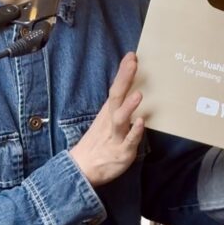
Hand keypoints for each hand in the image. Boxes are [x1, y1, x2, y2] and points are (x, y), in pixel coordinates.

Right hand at [70, 52, 145, 186]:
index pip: (116, 88)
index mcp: (108, 112)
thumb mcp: (107, 121)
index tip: (132, 55)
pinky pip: (128, 142)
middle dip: (125, 79)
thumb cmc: (99, 142)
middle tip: (133, 63)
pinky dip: (134, 132)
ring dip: (129, 106)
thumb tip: (133, 89)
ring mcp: (116, 136)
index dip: (123, 73)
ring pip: (120, 119)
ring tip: (138, 94)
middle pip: (116, 97)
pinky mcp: (121, 153)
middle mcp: (111, 120)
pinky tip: (140, 123)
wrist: (82, 169)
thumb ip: (120, 106)